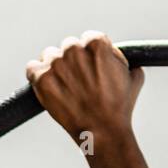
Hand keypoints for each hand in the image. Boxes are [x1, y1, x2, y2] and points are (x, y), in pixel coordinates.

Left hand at [25, 31, 143, 140]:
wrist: (102, 130)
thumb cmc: (120, 106)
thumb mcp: (134, 79)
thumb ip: (124, 61)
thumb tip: (119, 57)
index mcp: (97, 44)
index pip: (90, 37)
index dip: (93, 53)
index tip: (93, 64)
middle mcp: (74, 50)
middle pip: (69, 45)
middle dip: (74, 59)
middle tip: (80, 78)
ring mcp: (55, 64)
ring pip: (49, 55)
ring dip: (55, 66)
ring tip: (66, 85)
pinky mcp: (40, 78)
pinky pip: (32, 67)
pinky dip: (38, 75)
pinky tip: (50, 86)